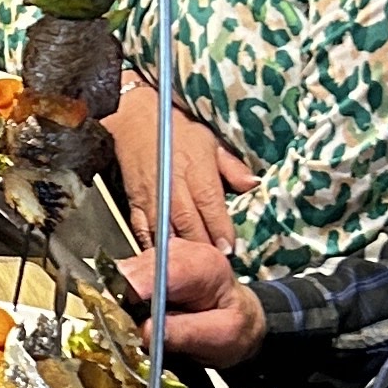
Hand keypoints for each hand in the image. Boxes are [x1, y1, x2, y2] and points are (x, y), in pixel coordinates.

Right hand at [105, 84, 254, 253]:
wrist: (135, 119)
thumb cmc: (177, 130)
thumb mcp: (210, 141)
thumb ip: (231, 167)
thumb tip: (252, 184)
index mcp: (196, 170)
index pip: (211, 206)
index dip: (220, 230)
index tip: (229, 249)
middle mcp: (174, 187)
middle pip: (190, 225)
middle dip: (204, 248)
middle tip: (216, 266)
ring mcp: (153, 197)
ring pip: (167, 232)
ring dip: (181, 253)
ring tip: (194, 268)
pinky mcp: (136, 203)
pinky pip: (143, 231)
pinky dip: (154, 247)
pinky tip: (164, 261)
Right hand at [115, 235, 265, 365]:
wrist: (237, 318)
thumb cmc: (234, 325)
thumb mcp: (222, 336)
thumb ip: (186, 333)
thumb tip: (145, 331)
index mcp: (202, 264)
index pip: (159, 270)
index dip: (133, 292)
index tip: (121, 317)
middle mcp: (178, 251)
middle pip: (133, 270)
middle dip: (124, 302)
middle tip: (128, 331)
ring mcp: (159, 255)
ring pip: (122, 275)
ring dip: (122, 303)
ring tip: (137, 326)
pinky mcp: (146, 265)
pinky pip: (123, 281)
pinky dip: (123, 301)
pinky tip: (138, 316)